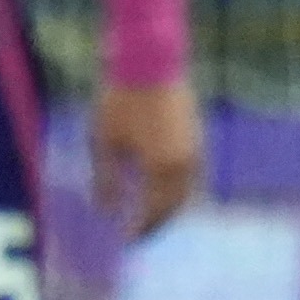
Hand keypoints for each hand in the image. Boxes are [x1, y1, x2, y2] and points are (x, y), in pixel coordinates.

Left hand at [90, 72, 206, 235]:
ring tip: (151, 211)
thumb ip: (105, 181)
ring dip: (170, 203)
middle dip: (159, 221)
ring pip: (186, 187)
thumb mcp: (104, 143)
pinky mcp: (195, 132)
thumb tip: (105, 212)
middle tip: (141, 233)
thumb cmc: (120, 101)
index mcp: (164, 169)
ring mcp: (195, 146)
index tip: (127, 240)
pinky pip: (189, 170)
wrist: (148, 59)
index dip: (142, 229)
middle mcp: (186, 163)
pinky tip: (160, 182)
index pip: (156, 212)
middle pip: (176, 204)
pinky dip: (176, 184)